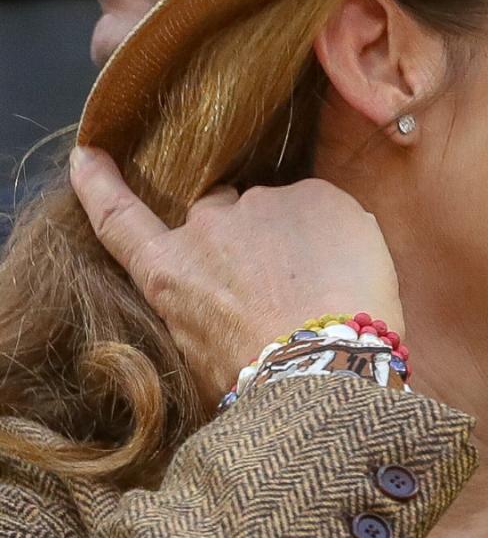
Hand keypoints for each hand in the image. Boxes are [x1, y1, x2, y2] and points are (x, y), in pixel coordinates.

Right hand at [69, 147, 405, 411]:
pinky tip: (348, 272)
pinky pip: (326, 208)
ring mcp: (262, 204)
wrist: (321, 367)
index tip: (89, 155)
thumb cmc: (261, 382)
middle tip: (277, 280)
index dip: (101, 185)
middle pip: (218, 210)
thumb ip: (199, 317)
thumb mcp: (199, 361)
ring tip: (322, 288)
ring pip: (279, 210)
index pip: (120, 218)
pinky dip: (337, 233)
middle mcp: (206, 228)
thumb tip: (220, 315)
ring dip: (295, 237)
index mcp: (168, 273)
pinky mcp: (316, 195)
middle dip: (242, 234)